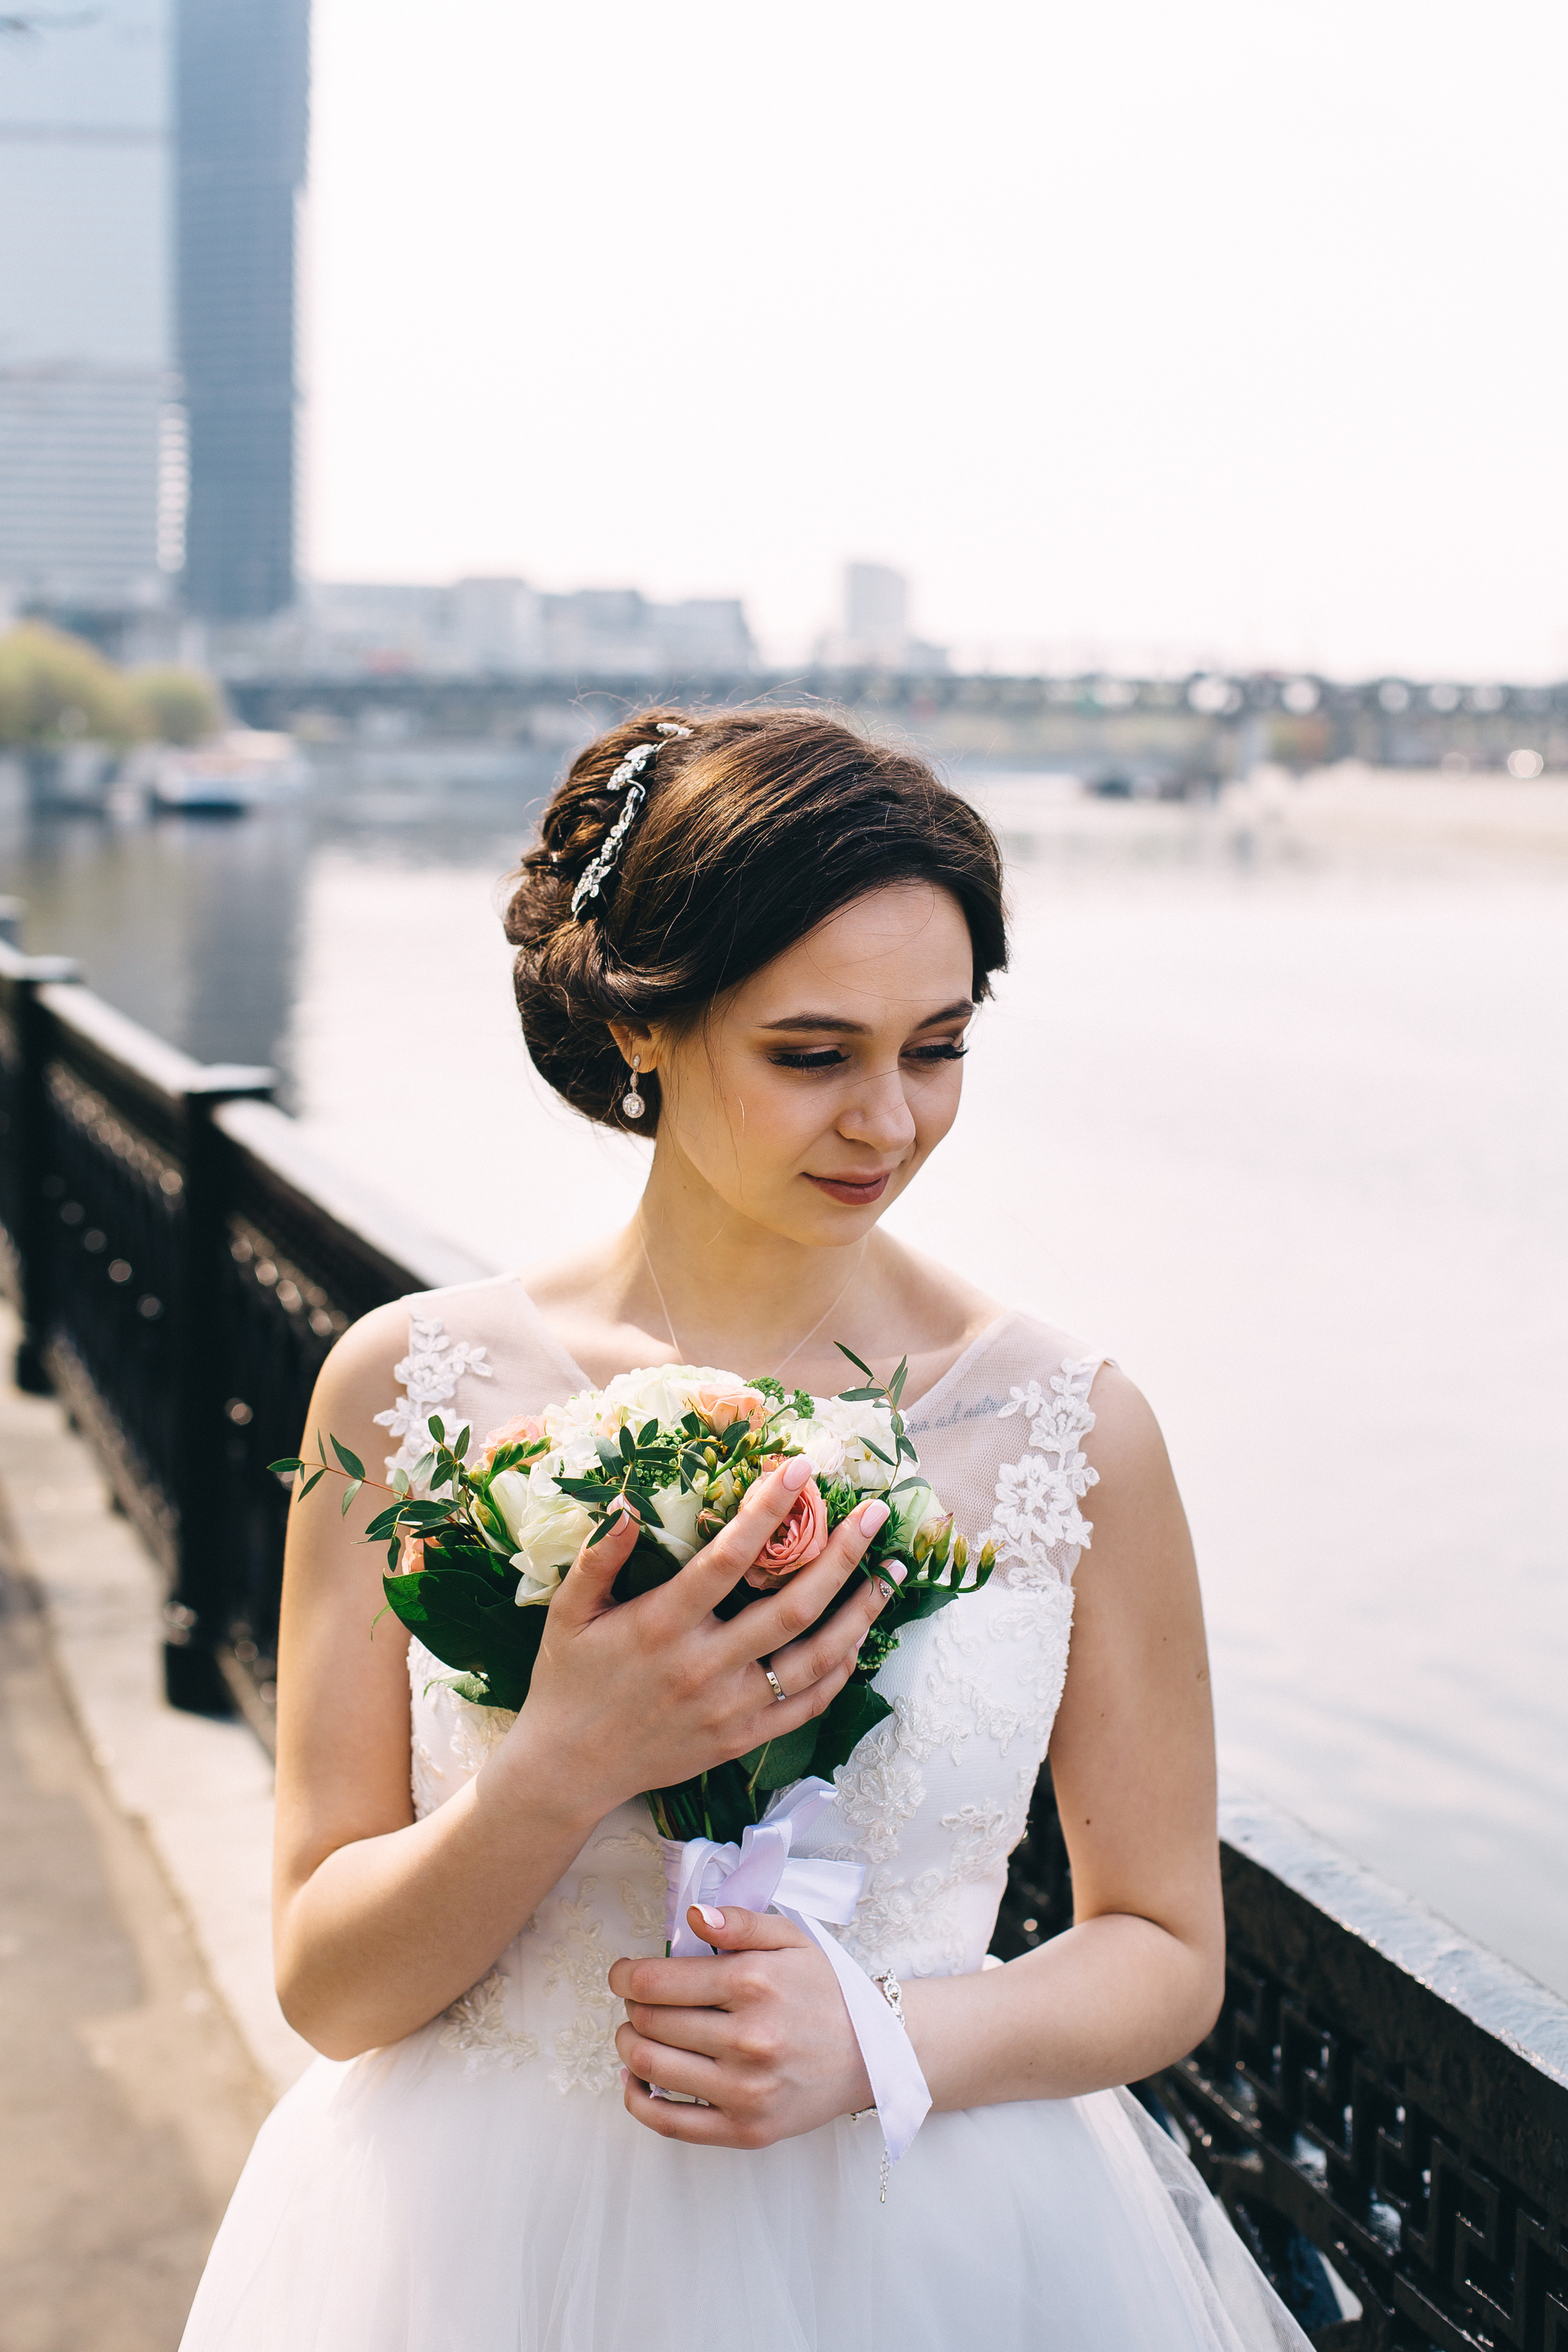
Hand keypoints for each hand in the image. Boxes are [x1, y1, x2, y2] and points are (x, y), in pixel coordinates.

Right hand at [499, 1463, 905, 1823]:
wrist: (568, 1769)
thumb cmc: (569, 1679)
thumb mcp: (568, 1611)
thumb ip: (599, 1557)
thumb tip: (627, 1503)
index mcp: (661, 1626)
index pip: (727, 1559)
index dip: (767, 1511)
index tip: (801, 1469)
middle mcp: (704, 1667)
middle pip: (792, 1607)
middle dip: (841, 1556)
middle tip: (874, 1514)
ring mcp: (728, 1708)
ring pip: (814, 1659)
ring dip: (859, 1614)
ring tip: (889, 1575)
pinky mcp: (741, 1740)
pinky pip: (805, 1706)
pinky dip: (839, 1671)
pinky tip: (858, 1638)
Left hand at [610, 1903, 873, 2147]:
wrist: (870, 2056)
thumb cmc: (823, 1993)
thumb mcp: (790, 1940)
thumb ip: (740, 1922)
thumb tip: (692, 1916)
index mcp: (754, 1983)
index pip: (655, 1982)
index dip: (625, 1976)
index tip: (622, 1974)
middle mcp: (747, 2038)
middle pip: (647, 2022)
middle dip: (630, 2008)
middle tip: (637, 2002)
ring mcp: (745, 2090)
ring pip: (650, 2066)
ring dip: (627, 2046)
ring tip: (636, 2034)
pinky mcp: (744, 2130)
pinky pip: (668, 2122)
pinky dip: (637, 2099)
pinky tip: (636, 2078)